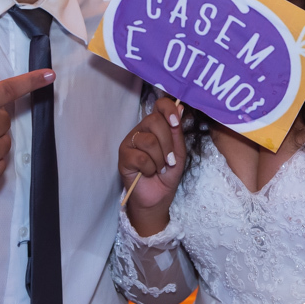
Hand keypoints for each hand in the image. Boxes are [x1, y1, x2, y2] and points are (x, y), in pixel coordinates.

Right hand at [119, 97, 184, 236]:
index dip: (168, 109)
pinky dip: (150, 168)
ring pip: (148, 140)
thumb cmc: (168, 174)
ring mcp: (130, 142)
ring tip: (159, 169)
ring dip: (159, 159)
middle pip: (154, 121)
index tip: (176, 122)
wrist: (158, 198)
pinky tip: (148, 173)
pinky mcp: (123, 156)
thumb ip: (177, 132)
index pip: (159, 105)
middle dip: (168, 143)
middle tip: (169, 161)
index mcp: (156, 127)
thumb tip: (180, 107)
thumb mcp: (179, 153)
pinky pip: (140, 157)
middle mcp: (141, 130)